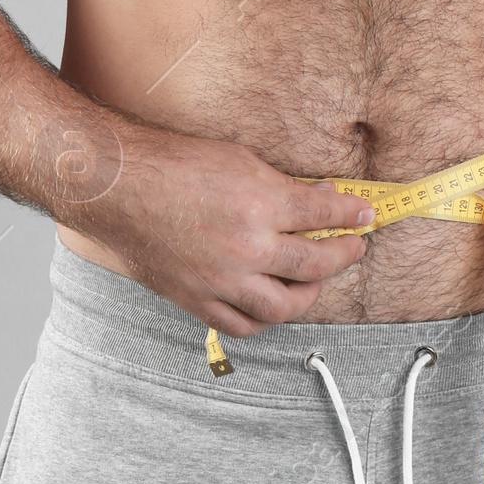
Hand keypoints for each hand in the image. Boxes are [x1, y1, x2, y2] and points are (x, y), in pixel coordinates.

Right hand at [83, 123, 375, 335]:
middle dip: (343, 253)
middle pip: (315, 262)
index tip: (365, 214)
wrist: (118, 187)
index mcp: (260, 203)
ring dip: (310, 293)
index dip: (351, 213)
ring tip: (318, 279)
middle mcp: (247, 247)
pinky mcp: (197, 299)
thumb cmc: (171, 164)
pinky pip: (242, 324)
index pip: (324, 212)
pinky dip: (264, 317)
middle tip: (353, 245)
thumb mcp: (238, 159)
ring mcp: (222, 279)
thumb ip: (281, 184)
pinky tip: (273, 302)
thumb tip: (318, 196)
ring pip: (284, 304)